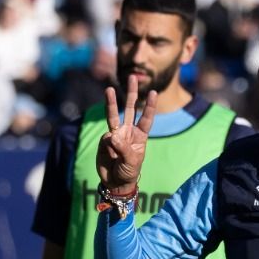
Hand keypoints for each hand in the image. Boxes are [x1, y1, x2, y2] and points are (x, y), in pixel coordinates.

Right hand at [96, 75, 155, 192]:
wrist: (114, 182)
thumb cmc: (128, 171)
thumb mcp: (131, 162)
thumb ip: (122, 147)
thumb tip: (111, 135)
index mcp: (140, 136)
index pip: (146, 118)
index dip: (149, 106)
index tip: (153, 92)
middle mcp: (128, 131)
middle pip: (130, 108)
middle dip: (131, 93)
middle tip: (132, 77)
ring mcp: (115, 134)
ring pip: (113, 115)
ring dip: (111, 102)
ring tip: (109, 89)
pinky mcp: (104, 139)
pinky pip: (105, 139)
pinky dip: (107, 147)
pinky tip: (111, 157)